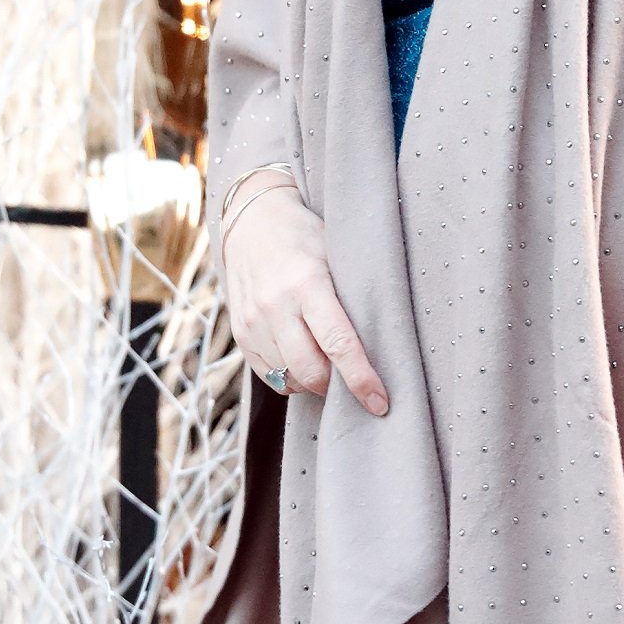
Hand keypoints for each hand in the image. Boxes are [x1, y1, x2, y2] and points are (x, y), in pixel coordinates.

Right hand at [222, 175, 389, 415]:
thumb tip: (384, 344)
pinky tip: (306, 362)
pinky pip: (270, 377)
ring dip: (315, 383)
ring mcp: (252, 323)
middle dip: (338, 387)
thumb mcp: (336, 254)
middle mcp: (275, 306)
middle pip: (311, 371)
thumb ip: (351, 296)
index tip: (380, 403)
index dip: (361, 378)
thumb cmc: (306, 235)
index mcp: (306, 283)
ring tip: (331, 366)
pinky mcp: (240, 336)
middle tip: (358, 383)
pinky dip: (292, 379)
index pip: (338, 343)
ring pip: (290, 379)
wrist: (252, 220)